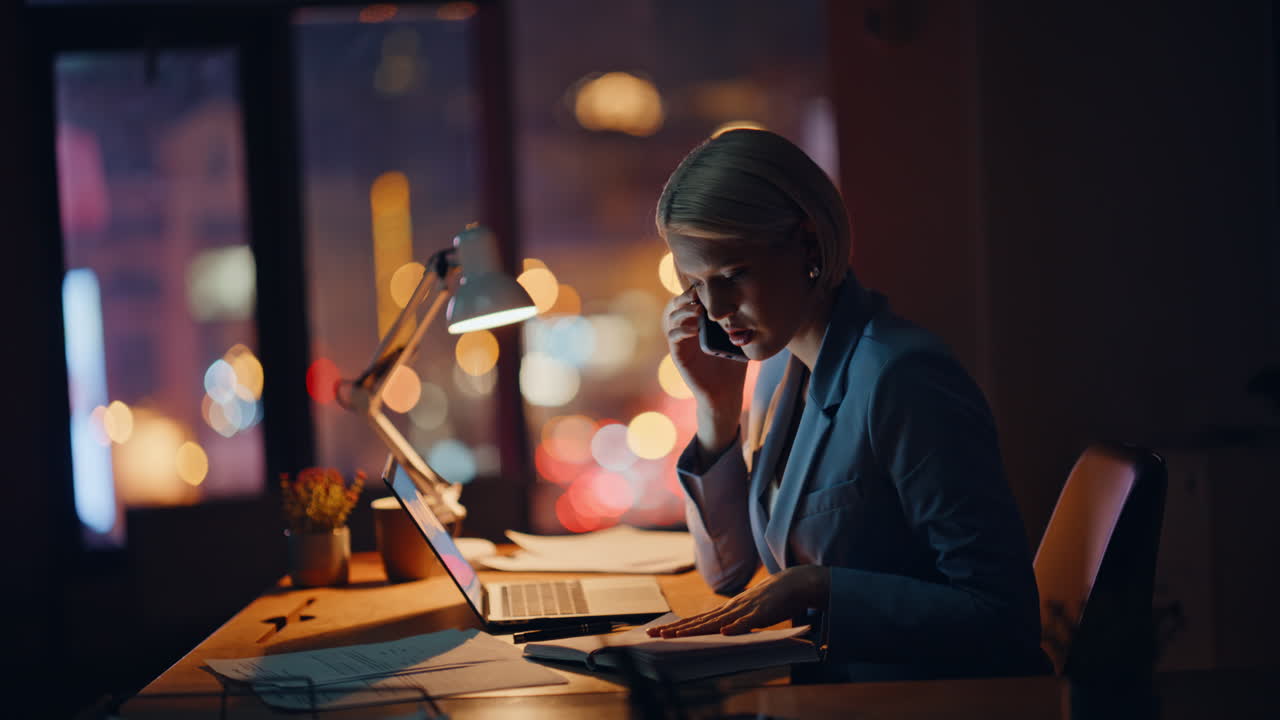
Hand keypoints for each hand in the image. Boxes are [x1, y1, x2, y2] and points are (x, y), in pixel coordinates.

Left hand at [646, 565, 829, 636]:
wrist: (794, 583)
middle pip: (699, 620)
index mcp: (727, 609)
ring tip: (676, 634)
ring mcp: (745, 609)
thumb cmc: (772, 600)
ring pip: (716, 621)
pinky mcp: (762, 613)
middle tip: (653, 634)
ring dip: (696, 628)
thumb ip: (734, 620)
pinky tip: (723, 632)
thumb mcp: (748, 612)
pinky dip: (736, 627)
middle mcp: (731, 608)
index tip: (657, 632)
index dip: (677, 626)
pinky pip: (747, 622)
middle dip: (675, 628)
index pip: (697, 619)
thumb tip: (720, 631)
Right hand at [664, 286, 747, 451]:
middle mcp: (687, 329)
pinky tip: (694, 329)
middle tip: (697, 295)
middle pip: (677, 305)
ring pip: (671, 318)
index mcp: (700, 323)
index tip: (707, 286)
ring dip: (682, 311)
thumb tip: (750, 302)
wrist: (725, 392)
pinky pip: (673, 337)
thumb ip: (737, 323)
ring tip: (697, 310)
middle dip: (685, 297)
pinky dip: (681, 330)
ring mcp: (681, 342)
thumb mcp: (737, 339)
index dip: (695, 291)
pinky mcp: (678, 355)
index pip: (691, 300)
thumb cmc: (733, 365)